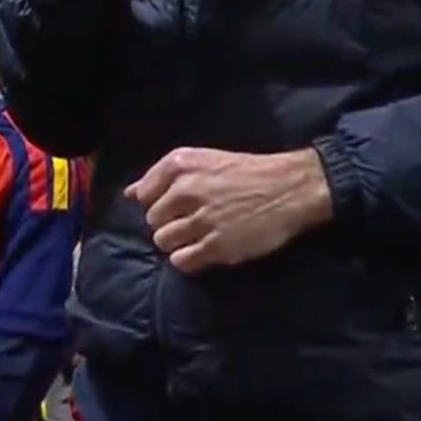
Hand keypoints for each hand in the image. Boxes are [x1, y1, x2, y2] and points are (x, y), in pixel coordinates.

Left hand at [127, 147, 333, 274]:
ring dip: (177, 243)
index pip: (143, 194)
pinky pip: (181, 261)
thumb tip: (129, 193)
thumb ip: (163, 176)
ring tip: (199, 236)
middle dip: (168, 223)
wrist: (291, 188)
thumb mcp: (204, 160)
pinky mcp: (216, 246)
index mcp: (181, 165)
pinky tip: (204, 250)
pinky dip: (188, 259)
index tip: (176, 205)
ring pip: (163, 241)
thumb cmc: (248, 172)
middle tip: (192, 221)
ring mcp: (201, 220)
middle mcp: (186, 190)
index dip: (158, 202)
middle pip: (152, 220)